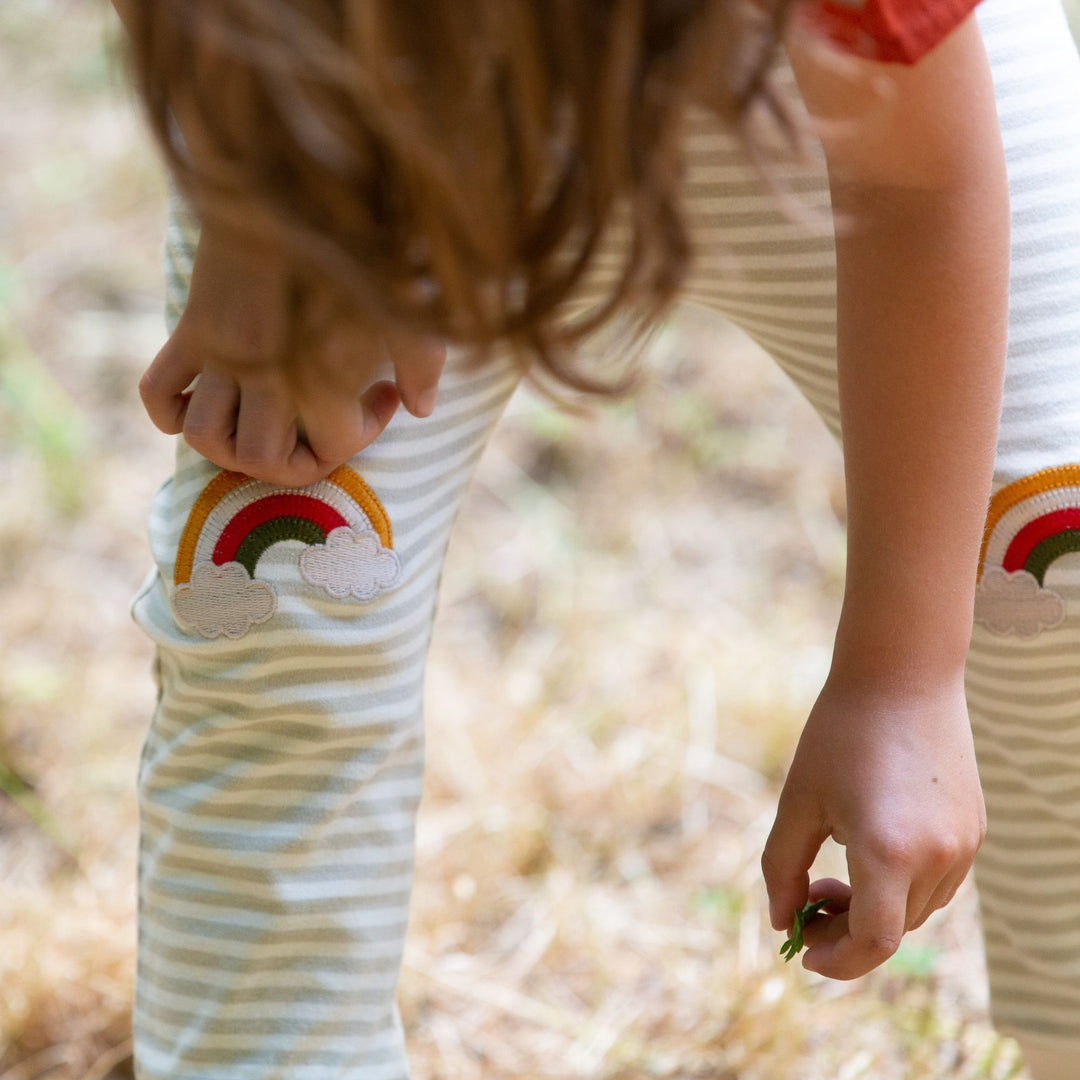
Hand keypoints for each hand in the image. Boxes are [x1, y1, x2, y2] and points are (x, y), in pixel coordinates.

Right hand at [139, 222, 445, 486]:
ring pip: (203, 437)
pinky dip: (173, 411)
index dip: (365, 433)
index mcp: (320, 374)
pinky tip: (210, 398)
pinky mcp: (192, 325)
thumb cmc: (360, 234)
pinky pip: (159, 391)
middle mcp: (264, 373)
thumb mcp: (407, 300)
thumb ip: (423, 363)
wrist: (289, 166)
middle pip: (258, 460)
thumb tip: (422, 410)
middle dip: (294, 460)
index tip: (384, 395)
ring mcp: (220, 351)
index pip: (332, 448)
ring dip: (234, 445)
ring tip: (269, 421)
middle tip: (322, 427)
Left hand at [761, 675, 985, 978]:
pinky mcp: (974, 829)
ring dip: (874, 907)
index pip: (872, 943)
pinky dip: (901, 884)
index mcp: (889, 852)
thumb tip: (781, 921)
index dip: (836, 959)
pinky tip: (870, 844)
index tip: (802, 951)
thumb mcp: (798, 801)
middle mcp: (938, 857)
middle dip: (844, 928)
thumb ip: (783, 868)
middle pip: (893, 929)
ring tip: (835, 866)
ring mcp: (964, 844)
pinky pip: (938, 881)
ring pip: (917, 909)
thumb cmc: (839, 734)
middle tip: (807, 896)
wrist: (903, 676)